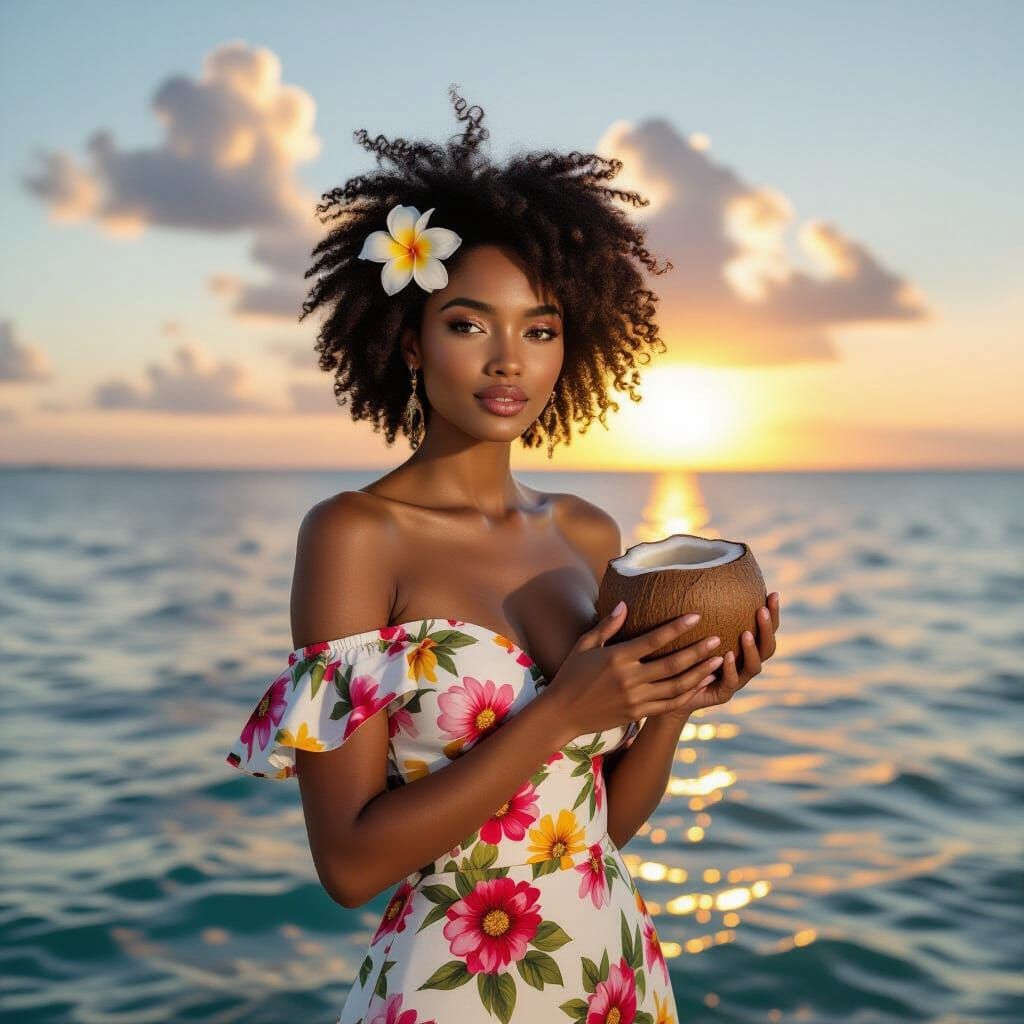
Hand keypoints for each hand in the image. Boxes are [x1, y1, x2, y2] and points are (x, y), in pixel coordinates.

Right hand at [542, 602, 727, 740]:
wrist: (562, 714)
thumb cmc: (571, 674)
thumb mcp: (584, 645)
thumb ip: (607, 625)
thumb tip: (625, 603)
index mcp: (616, 658)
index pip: (653, 640)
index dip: (677, 628)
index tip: (697, 616)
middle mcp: (628, 679)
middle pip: (672, 665)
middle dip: (698, 652)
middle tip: (718, 639)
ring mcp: (635, 699)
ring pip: (676, 687)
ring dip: (699, 674)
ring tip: (718, 661)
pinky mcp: (637, 713)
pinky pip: (669, 704)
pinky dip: (688, 694)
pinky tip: (701, 683)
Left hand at [671, 591, 780, 716]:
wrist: (669, 690)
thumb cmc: (682, 654)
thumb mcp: (692, 629)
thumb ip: (699, 609)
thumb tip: (694, 572)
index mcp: (743, 647)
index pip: (765, 628)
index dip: (773, 613)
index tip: (772, 593)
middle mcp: (745, 663)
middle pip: (768, 647)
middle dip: (768, 629)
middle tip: (761, 610)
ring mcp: (737, 680)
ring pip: (754, 666)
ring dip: (752, 649)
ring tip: (746, 633)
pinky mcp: (723, 694)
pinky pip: (732, 682)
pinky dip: (731, 669)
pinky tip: (726, 656)